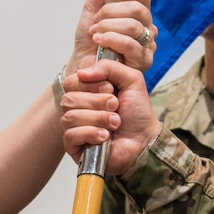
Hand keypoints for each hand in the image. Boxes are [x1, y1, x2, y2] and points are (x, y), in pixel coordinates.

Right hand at [62, 58, 157, 174]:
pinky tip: (105, 136)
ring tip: (115, 123)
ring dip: (98, 119)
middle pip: (69, 99)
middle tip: (115, 107)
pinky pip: (71, 135)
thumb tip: (82, 72)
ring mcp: (74, 127)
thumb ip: (109, 67)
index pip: (71, 82)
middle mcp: (78, 108)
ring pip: (70, 117)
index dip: (89, 85)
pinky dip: (91, 133)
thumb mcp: (131, 80)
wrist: (145, 139)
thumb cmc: (137, 112)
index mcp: (86, 91)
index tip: (110, 89)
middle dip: (97, 102)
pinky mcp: (74, 146)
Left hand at [70, 0, 157, 73]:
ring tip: (94, 33)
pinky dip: (110, 39)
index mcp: (140, 12)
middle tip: (96, 22)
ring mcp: (148, 44)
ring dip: (107, 27)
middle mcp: (148, 27)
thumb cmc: (90, 37)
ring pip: (133, 26)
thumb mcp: (92, 7)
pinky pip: (130, 45)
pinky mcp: (143, 61)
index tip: (103, 4)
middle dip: (109, 12)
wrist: (82, 62)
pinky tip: (99, 41)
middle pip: (137, 9)